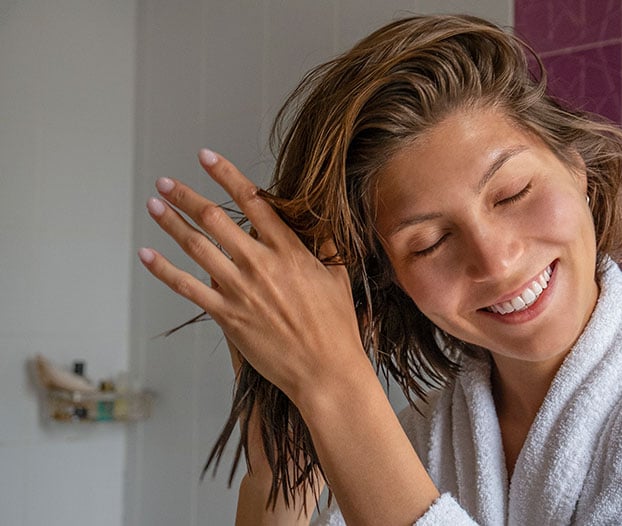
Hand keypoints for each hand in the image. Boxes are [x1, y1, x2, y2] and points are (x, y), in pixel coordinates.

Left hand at [139, 149, 365, 405]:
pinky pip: (187, 288)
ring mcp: (240, 290)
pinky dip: (163, 269)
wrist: (325, 370)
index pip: (253, 202)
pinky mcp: (226, 315)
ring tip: (154, 205)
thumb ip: (324, 244)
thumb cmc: (336, 326)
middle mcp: (261, 264)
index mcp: (289, 251)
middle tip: (166, 182)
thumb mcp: (338, 276)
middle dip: (186, 196)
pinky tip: (147, 254)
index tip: (206, 157)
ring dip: (171, 223)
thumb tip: (316, 218)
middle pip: (215, 219)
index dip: (226, 175)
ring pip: (196, 247)